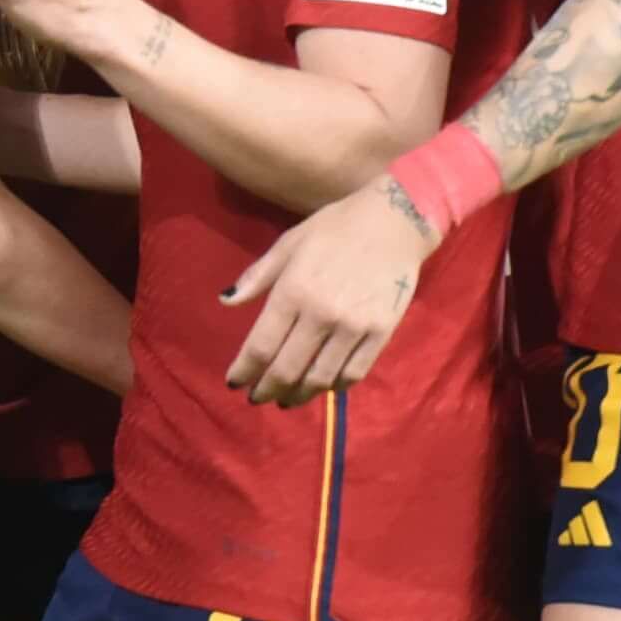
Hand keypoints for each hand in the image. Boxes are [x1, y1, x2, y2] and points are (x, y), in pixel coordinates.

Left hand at [223, 177, 432, 404]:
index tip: (235, 383)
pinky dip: (333, 387)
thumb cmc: (335, 229)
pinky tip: (322, 387)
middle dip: (267, 390)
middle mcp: (321, 314)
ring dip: (298, 396)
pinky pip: (353, 373)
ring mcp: (353, 327)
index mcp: (293, 291)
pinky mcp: (380, 333)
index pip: (261, 346)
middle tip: (258, 397)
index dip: (244, 371)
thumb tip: (225, 301)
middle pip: (287, 369)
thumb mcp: (289, 244)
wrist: (395, 222)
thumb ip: (257, 277)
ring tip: (286, 399)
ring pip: (319, 378)